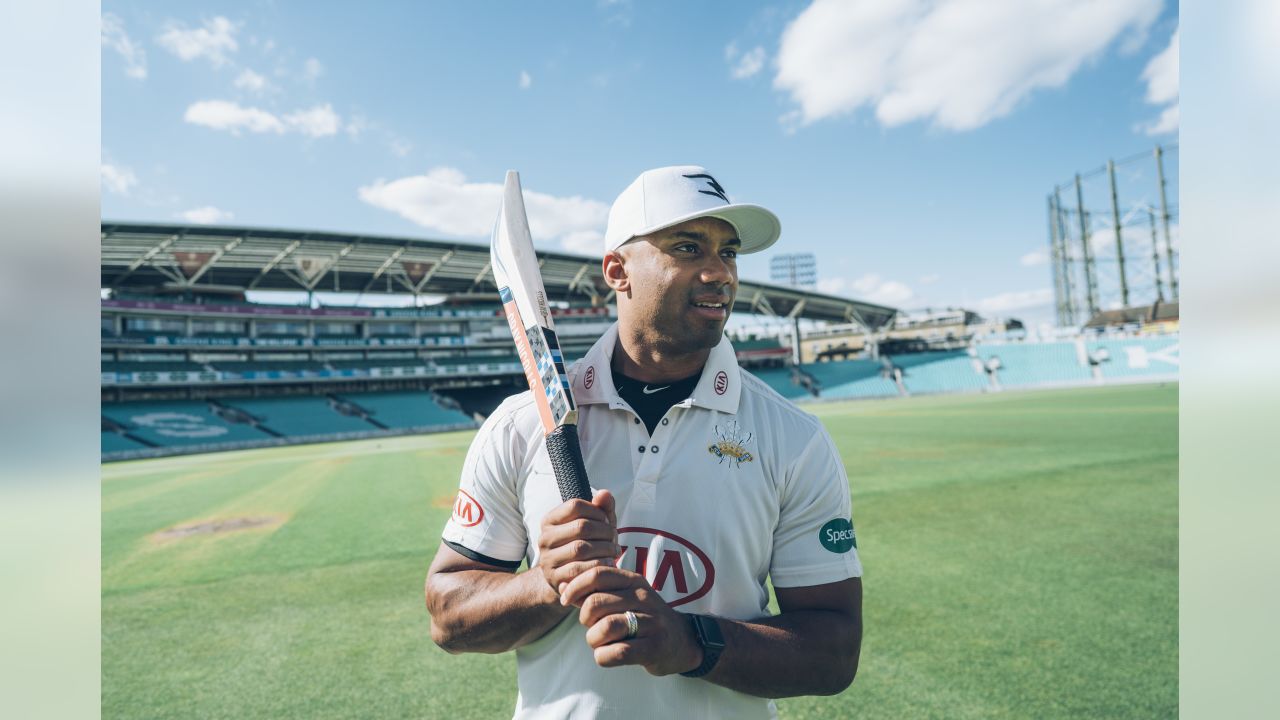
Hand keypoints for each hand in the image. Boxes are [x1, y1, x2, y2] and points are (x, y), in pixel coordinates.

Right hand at [533, 490, 617, 602]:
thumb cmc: (586, 545)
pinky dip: (598, 566)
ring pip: (580, 548)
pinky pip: (579, 570)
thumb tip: (604, 494)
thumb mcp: (595, 526)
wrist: (570, 579)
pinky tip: (609, 564)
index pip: (575, 505)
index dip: (596, 511)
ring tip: (615, 551)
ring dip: (604, 549)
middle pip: (581, 526)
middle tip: (615, 538)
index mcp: (550, 520)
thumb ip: (602, 508)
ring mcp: (547, 559)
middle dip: (604, 531)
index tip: (607, 521)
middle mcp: (544, 538)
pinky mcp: (554, 578)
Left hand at [559, 565, 702, 676]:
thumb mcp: (621, 599)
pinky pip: (618, 652)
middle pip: (596, 603)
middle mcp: (643, 598)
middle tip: (590, 626)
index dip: (575, 586)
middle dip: (584, 618)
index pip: (597, 574)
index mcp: (633, 581)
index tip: (566, 600)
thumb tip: (561, 586)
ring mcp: (651, 623)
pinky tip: (607, 655)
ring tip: (599, 642)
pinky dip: (604, 657)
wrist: (681, 642)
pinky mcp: (654, 647)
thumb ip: (592, 593)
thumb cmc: (643, 618)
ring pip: (605, 628)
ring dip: (593, 640)